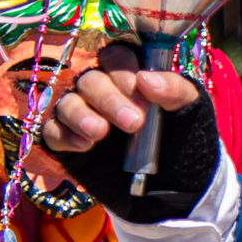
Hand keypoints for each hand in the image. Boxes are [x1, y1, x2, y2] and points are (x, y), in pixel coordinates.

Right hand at [40, 44, 200, 154]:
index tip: (142, 95)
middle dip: (109, 99)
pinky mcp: (67, 141)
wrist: (172, 184)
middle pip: (91, 80)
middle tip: (132, 123)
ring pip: (67, 103)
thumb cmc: (181, 138)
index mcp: (130, 74)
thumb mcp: (189, 112)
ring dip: (82, 115)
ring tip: (101, 132)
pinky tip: (84, 145)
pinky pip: (52, 132)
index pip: (116, 57)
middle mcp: (101, 89)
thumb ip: (175, 91)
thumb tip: (147, 79)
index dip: (125, 72)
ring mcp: (81, 114)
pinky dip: (64, 136)